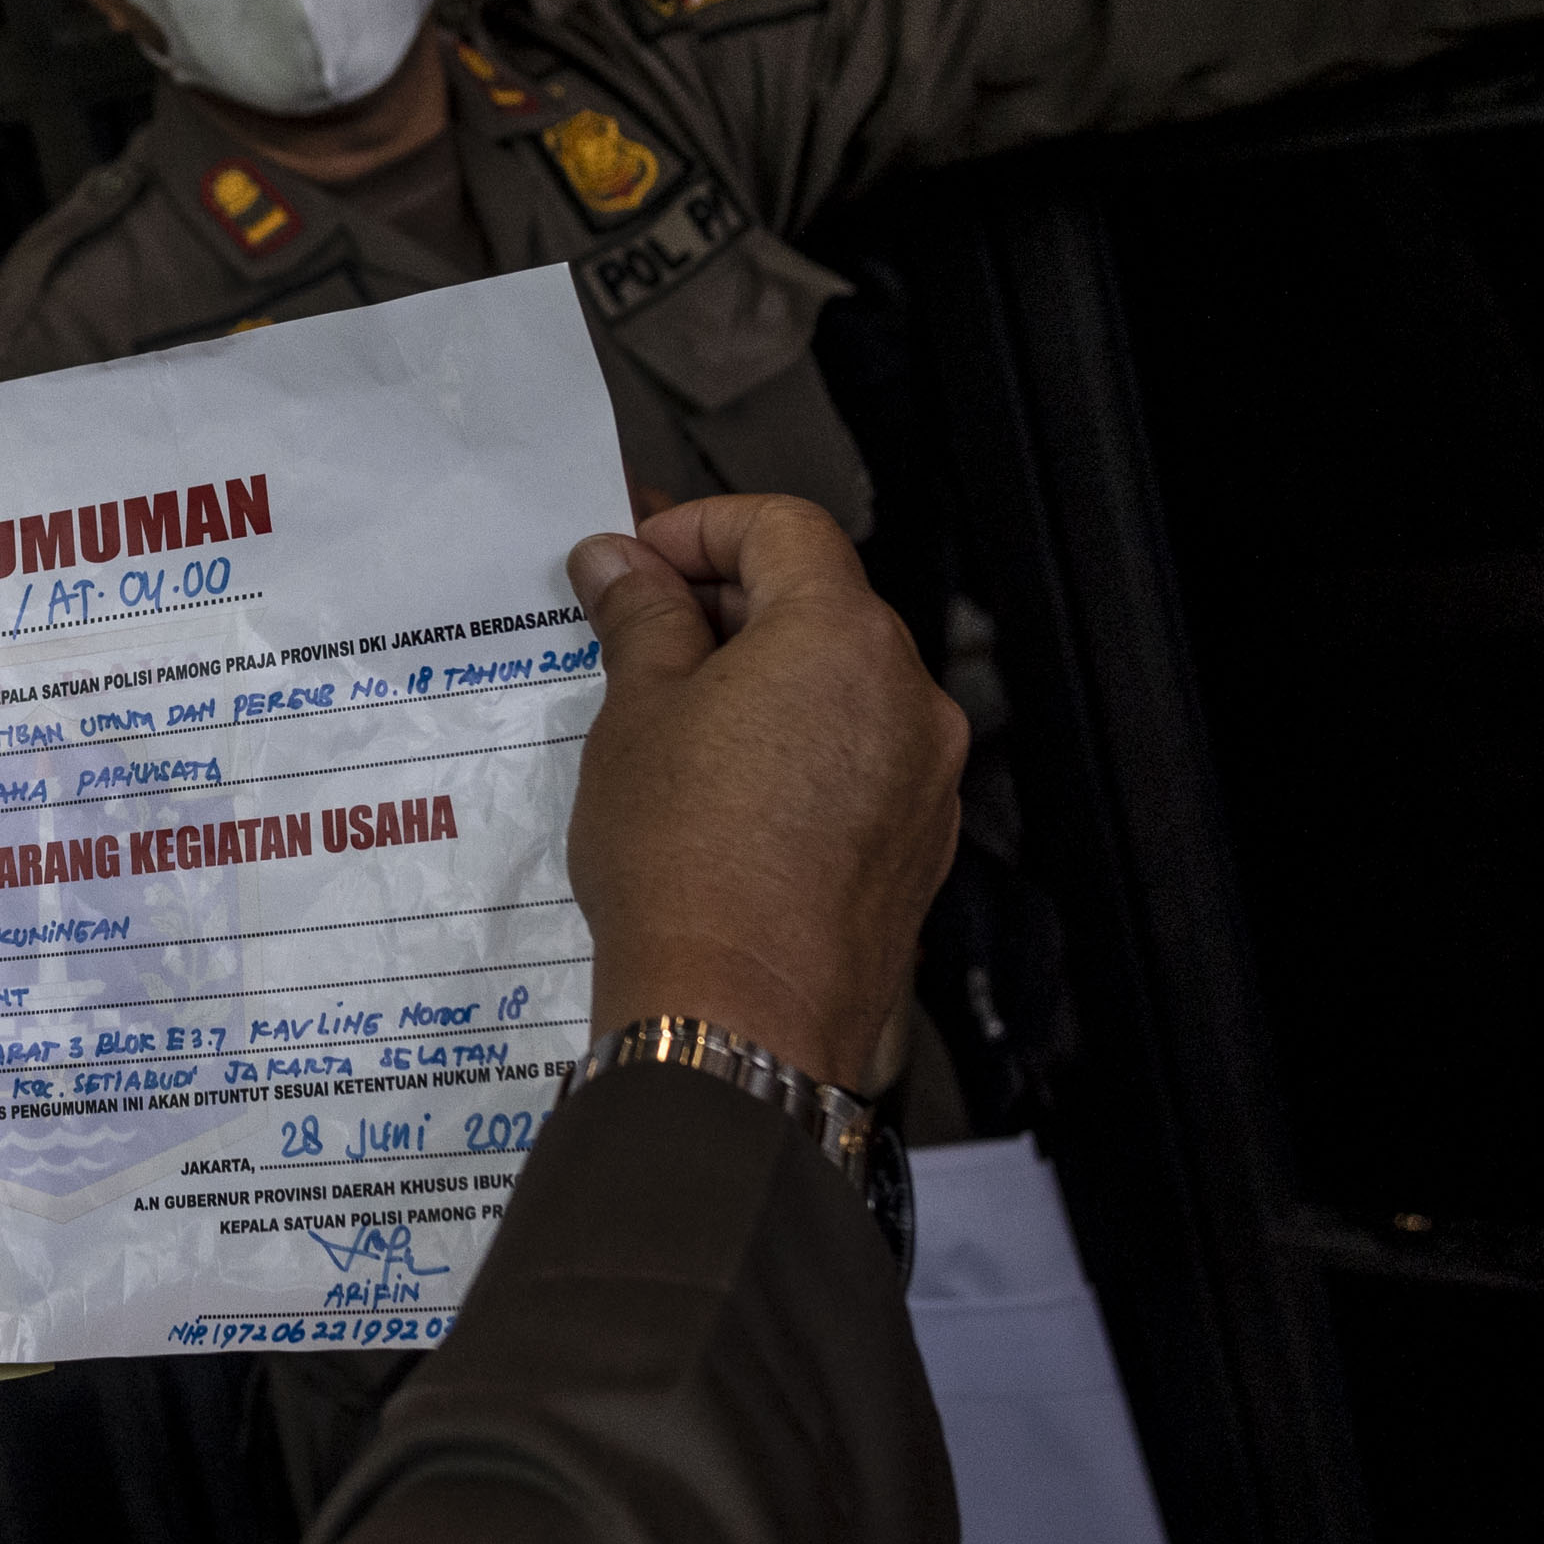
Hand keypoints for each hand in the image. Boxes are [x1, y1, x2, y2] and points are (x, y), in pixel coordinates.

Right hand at [564, 496, 965, 1088]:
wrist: (739, 1017)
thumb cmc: (687, 868)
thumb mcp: (637, 713)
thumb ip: (639, 617)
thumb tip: (620, 565)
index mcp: (842, 636)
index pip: (783, 527)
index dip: (701, 528)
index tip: (638, 559)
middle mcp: (906, 695)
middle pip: (820, 602)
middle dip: (726, 604)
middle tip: (637, 631)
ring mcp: (922, 776)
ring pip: (840, 686)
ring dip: (762, 679)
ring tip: (671, 718)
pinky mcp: (915, 845)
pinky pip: (856, 761)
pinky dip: (796, 749)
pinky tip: (722, 790)